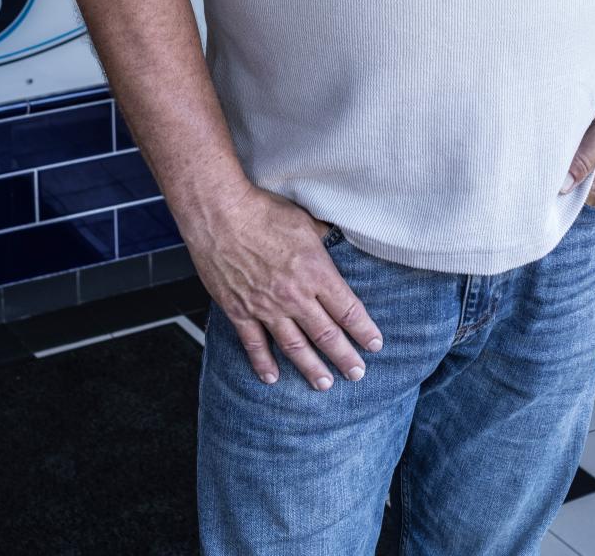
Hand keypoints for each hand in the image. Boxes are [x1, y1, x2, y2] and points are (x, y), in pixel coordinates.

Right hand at [186, 186, 384, 391]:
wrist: (219, 214)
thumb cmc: (262, 211)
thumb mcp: (306, 220)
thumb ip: (324, 239)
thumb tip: (337, 240)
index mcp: (316, 272)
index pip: (348, 310)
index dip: (364, 331)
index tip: (374, 344)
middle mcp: (294, 296)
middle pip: (327, 335)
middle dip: (345, 357)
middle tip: (357, 374)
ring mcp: (266, 307)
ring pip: (295, 347)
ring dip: (311, 368)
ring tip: (324, 383)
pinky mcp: (239, 311)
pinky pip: (254, 344)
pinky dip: (263, 363)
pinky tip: (272, 377)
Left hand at [559, 77, 594, 208]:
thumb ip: (584, 161)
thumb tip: (564, 186)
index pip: (572, 197)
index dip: (557, 182)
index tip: (547, 166)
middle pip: (583, 192)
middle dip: (568, 177)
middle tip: (558, 153)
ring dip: (583, 168)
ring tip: (576, 147)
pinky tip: (593, 146)